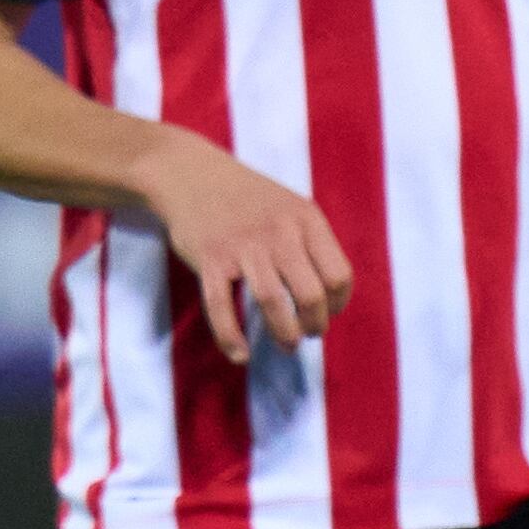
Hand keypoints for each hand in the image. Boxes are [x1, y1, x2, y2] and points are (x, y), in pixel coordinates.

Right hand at [135, 135, 353, 358]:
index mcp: (305, 218)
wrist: (190, 174)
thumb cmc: (246, 198)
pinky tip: (240, 355)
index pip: (338, 274)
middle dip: (315, 324)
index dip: (338, 303)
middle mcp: (278, 232)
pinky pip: (222, 306)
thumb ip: (310, 243)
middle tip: (309, 334)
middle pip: (311, 294)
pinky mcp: (210, 258)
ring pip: (272, 302)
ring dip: (284, 334)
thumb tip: (329, 297)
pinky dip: (231, 337)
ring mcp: (242, 245)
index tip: (329, 312)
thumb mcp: (289, 208)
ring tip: (287, 345)